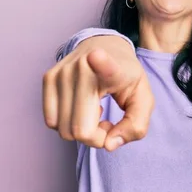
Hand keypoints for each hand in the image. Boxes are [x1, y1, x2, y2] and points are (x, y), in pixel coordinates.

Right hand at [43, 35, 154, 150]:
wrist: (106, 47)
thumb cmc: (127, 78)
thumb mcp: (143, 100)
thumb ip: (135, 127)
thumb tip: (108, 145)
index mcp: (112, 69)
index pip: (105, 67)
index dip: (101, 63)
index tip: (95, 55)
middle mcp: (82, 68)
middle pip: (79, 130)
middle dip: (97, 137)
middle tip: (108, 122)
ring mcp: (61, 73)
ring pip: (63, 130)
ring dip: (82, 131)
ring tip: (95, 111)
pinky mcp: (48, 78)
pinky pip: (52, 122)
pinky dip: (67, 124)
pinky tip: (81, 108)